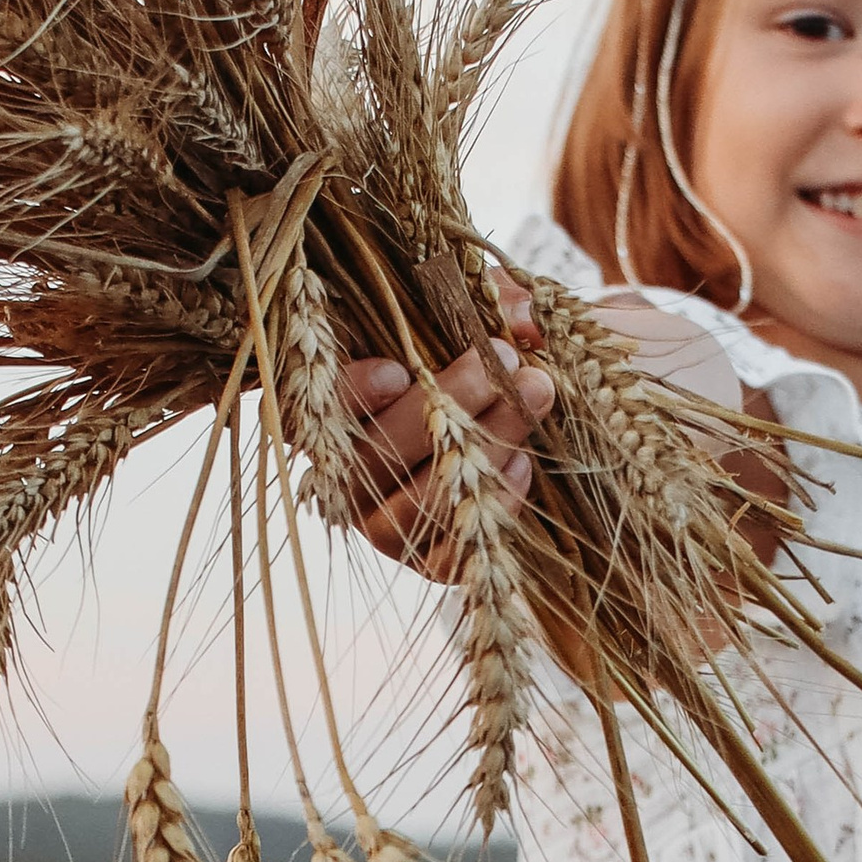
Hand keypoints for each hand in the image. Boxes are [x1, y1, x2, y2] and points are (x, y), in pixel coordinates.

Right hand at [339, 273, 552, 577]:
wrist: (510, 413)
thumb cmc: (471, 352)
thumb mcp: (474, 311)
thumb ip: (490, 298)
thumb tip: (524, 317)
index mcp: (337, 412)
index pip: (325, 406)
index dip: (355, 393)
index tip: (400, 368)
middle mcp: (349, 476)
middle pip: (380, 453)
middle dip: (450, 402)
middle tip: (506, 361)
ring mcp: (384, 524)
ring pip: (420, 502)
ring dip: (484, 445)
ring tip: (535, 395)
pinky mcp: (428, 562)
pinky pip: (452, 551)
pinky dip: (492, 506)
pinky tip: (522, 463)